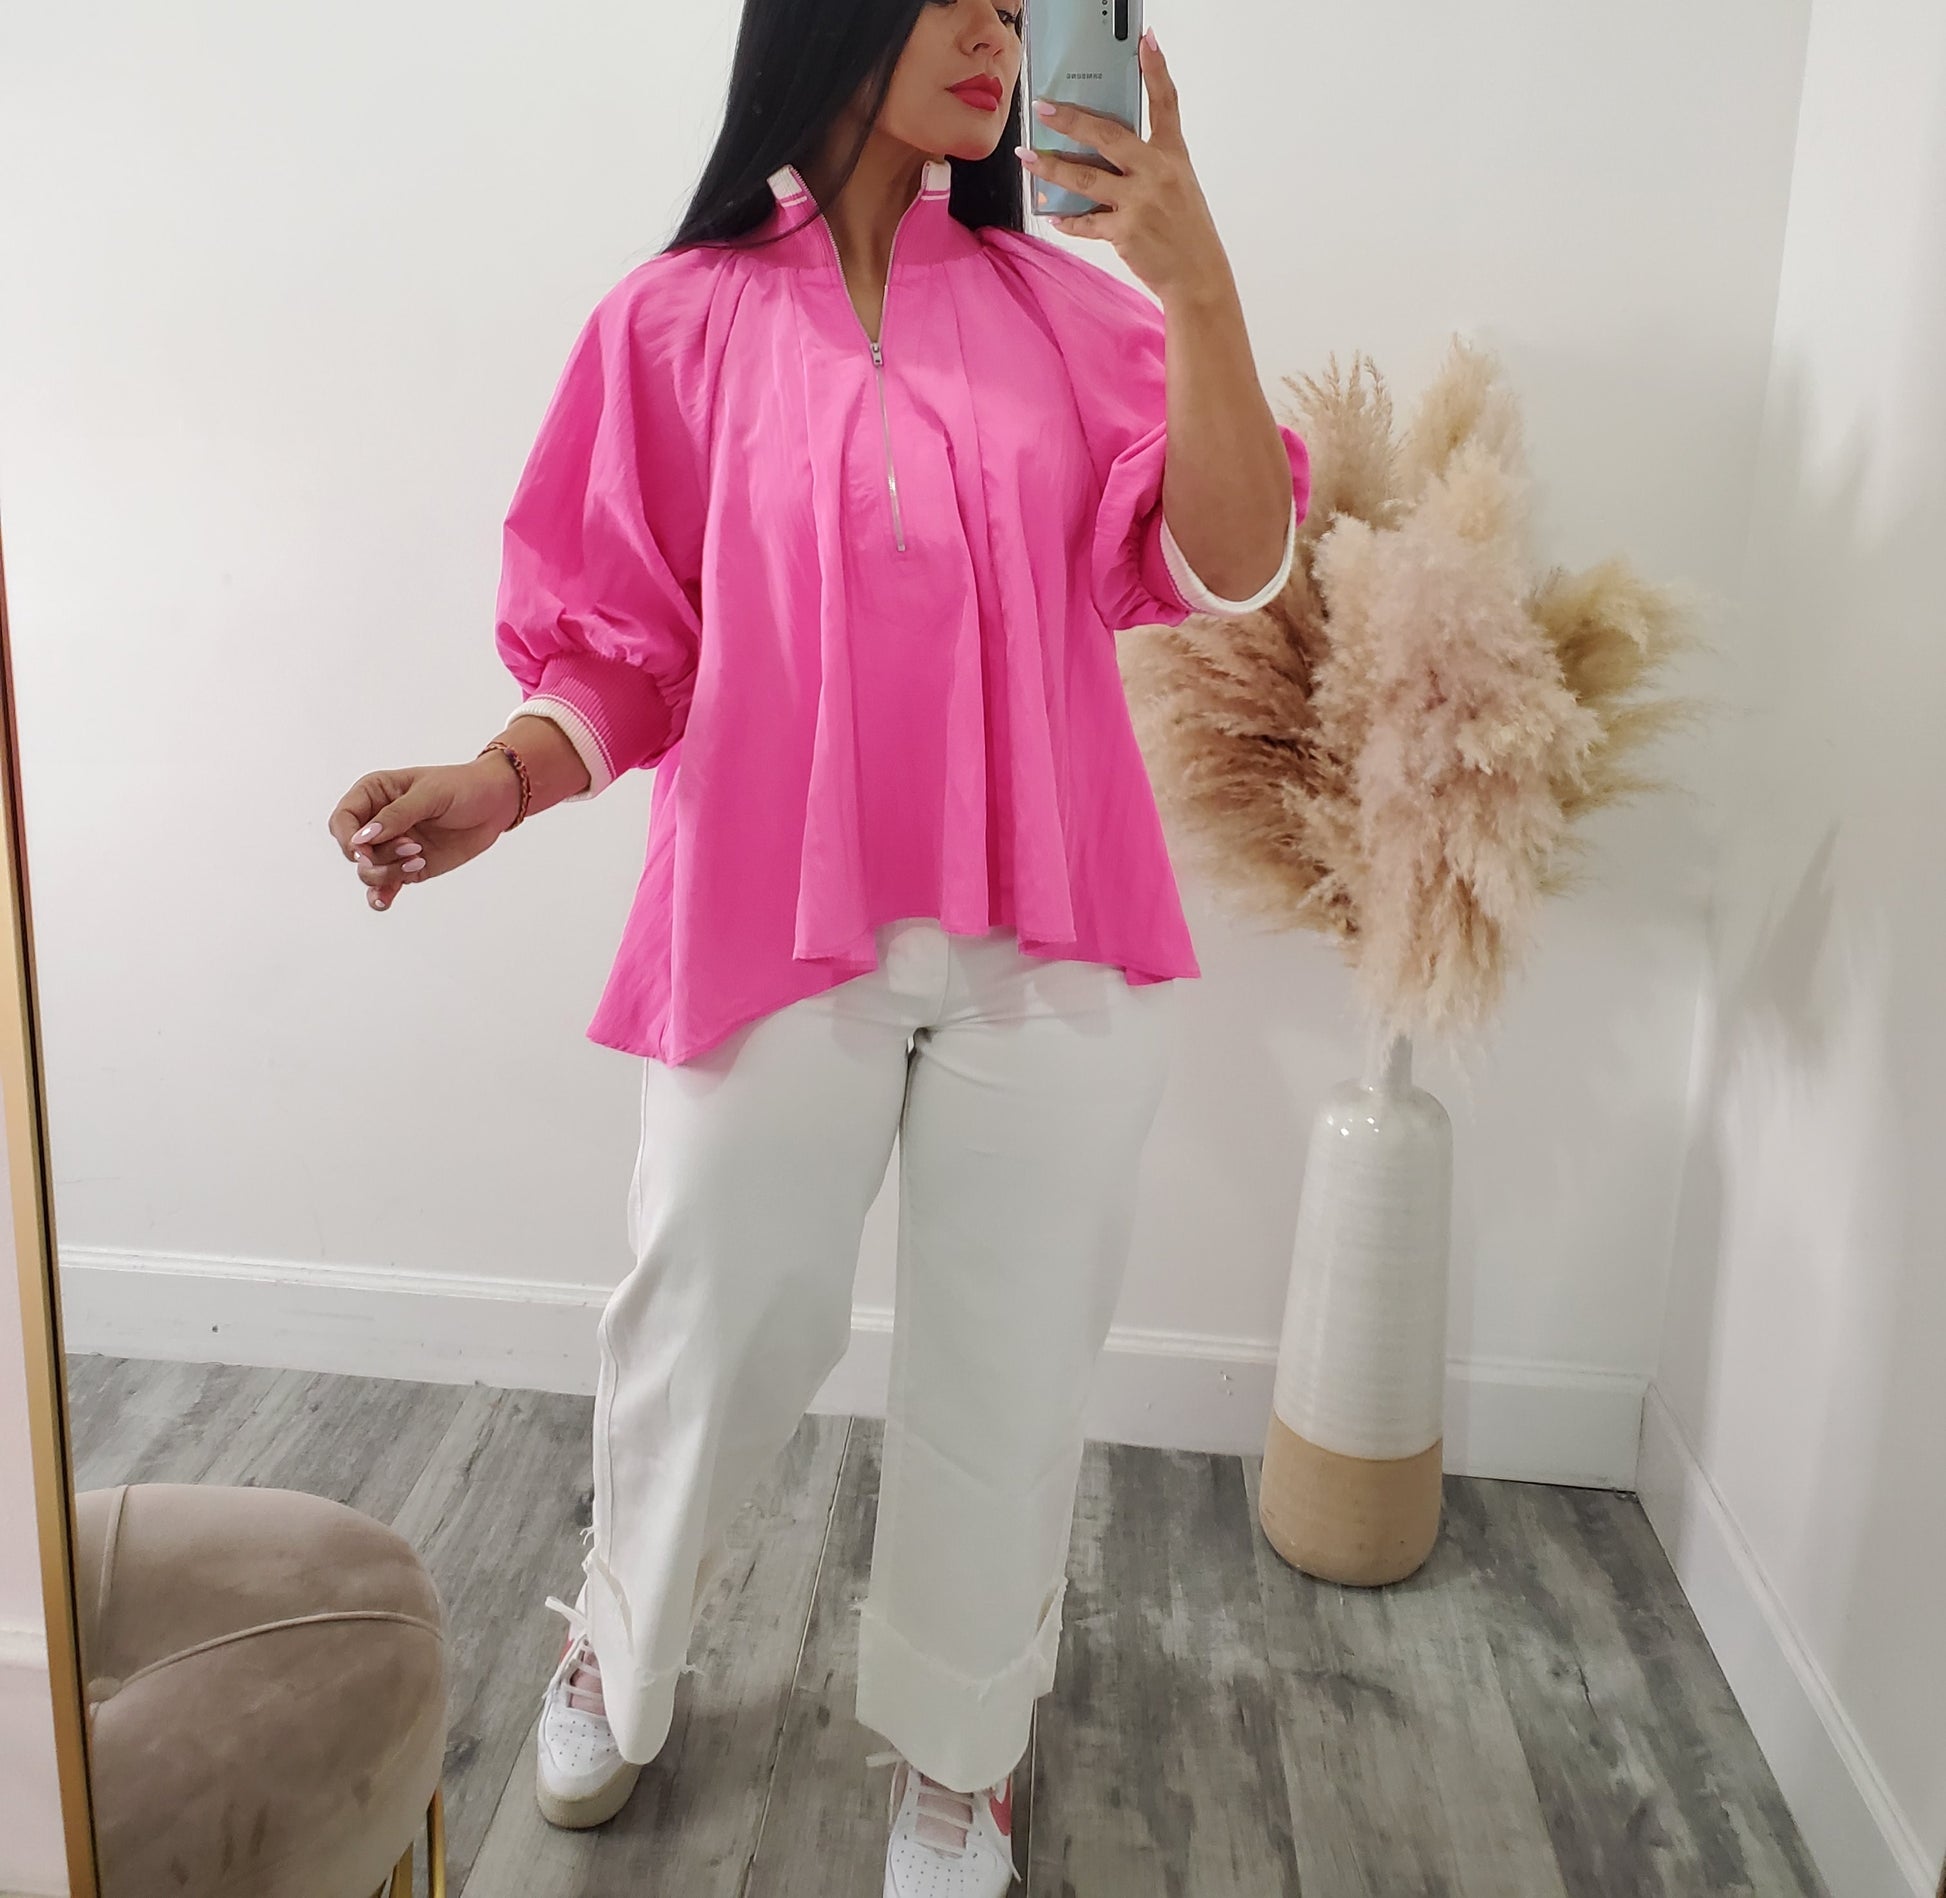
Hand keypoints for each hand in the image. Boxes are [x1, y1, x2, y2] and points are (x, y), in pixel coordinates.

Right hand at [327, 758, 518, 912]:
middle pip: (352, 850)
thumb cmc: (463, 787)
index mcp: (374, 794)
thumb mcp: (430, 793)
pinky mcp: (408, 867)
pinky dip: (381, 896)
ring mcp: (392, 848)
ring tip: (419, 857)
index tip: (363, 849)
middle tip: (409, 847)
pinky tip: (384, 901)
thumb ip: (397, 815)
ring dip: (387, 873)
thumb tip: (363, 838)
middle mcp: (378, 823)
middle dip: (373, 857)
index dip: (347, 837)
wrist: (495, 805)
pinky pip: (386, 887)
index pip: (343, 819)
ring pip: (368, 871)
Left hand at [1018, 30, 1230, 306]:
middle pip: (1107, 135)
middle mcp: (1156, 172)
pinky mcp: (1125, 231)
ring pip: (1085, 178)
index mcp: (1172, 156)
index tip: (1146, 41)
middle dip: (1070, 120)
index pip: (1166, 103)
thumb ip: (1146, 166)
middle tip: (1044, 107)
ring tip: (1028, 157)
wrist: (1198, 277)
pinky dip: (1068, 220)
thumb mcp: (1178, 187)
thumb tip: (1101, 155)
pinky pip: (1087, 223)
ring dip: (1051, 167)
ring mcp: (1139, 201)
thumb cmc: (1187, 232)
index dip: (1156, 70)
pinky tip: (1052, 215)